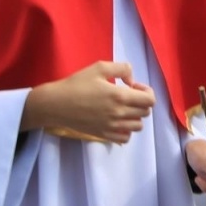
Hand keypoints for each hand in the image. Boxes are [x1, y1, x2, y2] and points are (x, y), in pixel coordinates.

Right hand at [21, 60, 154, 141]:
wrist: (56, 104)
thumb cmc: (76, 84)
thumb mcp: (99, 67)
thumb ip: (122, 69)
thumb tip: (131, 81)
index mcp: (120, 96)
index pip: (150, 100)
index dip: (146, 91)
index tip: (133, 86)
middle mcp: (119, 114)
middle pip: (145, 112)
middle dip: (141, 102)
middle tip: (128, 95)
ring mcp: (112, 127)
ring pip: (138, 126)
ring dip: (135, 116)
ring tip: (123, 108)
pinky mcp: (104, 135)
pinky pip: (125, 138)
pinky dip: (126, 130)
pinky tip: (117, 121)